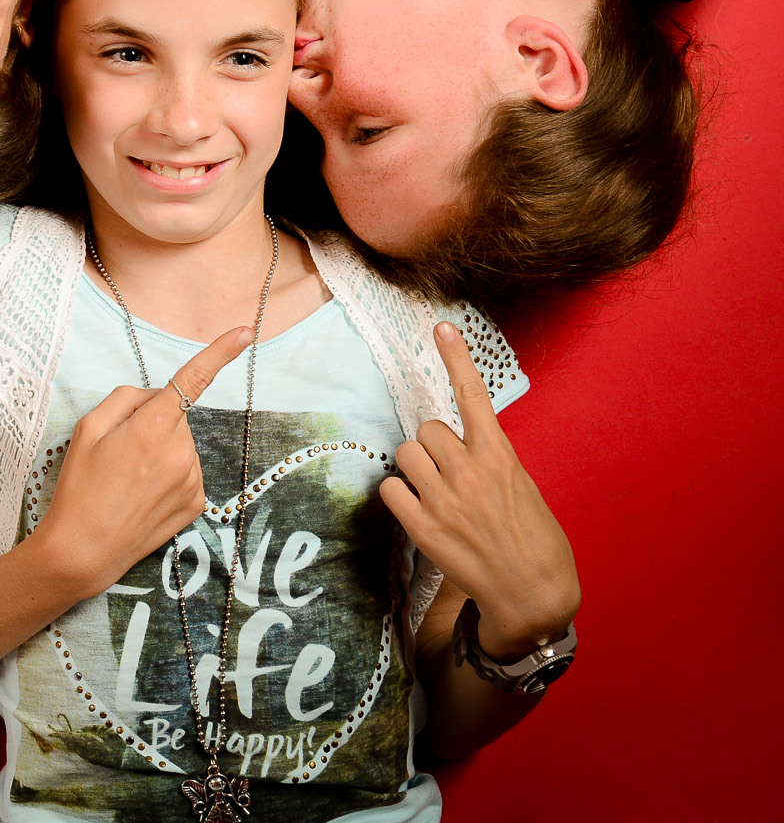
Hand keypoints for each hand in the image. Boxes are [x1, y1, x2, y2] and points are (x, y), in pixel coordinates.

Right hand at [31, 329, 251, 592]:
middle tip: (118, 450)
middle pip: (174, 416)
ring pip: (182, 444)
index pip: (190, 380)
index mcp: (151, 428)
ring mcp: (192, 479)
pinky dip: (169, 474)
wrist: (85, 549)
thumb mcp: (86, 430)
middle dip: (153, 421)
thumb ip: (124, 399)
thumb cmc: (79, 487)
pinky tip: (143, 493)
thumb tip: (155, 395)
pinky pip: (186, 470)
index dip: (219, 353)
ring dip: (161, 449)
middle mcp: (180, 452)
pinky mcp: (197, 503)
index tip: (244, 331)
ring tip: (128, 478)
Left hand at [382, 324, 580, 655]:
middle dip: (433, 447)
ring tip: (437, 493)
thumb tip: (465, 446)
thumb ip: (491, 461)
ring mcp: (445, 500)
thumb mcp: (523, 490)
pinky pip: (390, 488)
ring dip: (416, 469)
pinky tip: (419, 511)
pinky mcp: (424, 528)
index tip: (441, 327)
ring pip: (406, 453)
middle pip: (426, 429)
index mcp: (501, 459)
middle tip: (450, 474)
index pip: (475, 398)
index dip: (456, 360)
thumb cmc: (534, 542)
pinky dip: (400, 496)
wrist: (533, 597)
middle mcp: (471, 472)